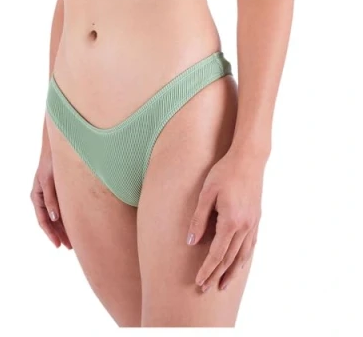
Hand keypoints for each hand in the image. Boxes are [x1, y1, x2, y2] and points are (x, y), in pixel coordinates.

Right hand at [30, 135, 71, 249]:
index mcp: (37, 196)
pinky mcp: (61, 191)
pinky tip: (76, 224)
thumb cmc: (52, 162)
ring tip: (75, 241)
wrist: (60, 146)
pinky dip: (68, 218)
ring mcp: (52, 195)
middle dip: (59, 234)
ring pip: (57, 217)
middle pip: (51, 222)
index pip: (43, 220)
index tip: (58, 245)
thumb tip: (53, 218)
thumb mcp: (49, 180)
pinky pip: (63, 209)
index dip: (50, 234)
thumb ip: (51, 198)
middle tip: (70, 247)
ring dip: (64, 228)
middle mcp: (44, 198)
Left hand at [186, 146, 266, 291]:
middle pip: (230, 258)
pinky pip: (251, 245)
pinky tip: (240, 263)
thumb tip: (191, 242)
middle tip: (207, 289)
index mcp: (231, 221)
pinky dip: (244, 258)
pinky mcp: (257, 218)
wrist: (249, 159)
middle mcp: (245, 226)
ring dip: (232, 272)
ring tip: (224, 285)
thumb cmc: (224, 173)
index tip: (199, 282)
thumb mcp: (206, 193)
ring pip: (243, 255)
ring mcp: (253, 223)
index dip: (207, 269)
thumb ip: (199, 219)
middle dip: (217, 275)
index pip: (217, 253)